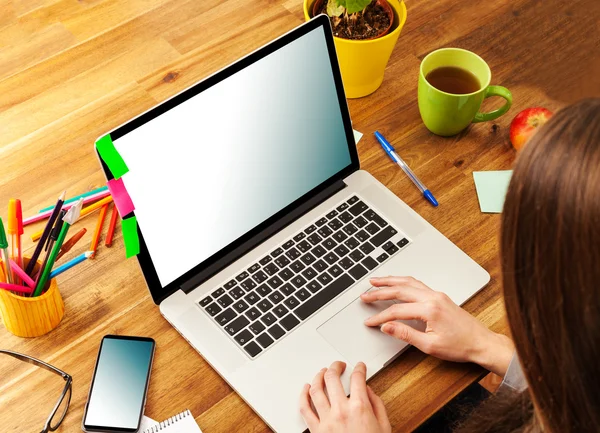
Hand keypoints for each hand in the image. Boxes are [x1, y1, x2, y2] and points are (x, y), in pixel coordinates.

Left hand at [299, 361, 390, 432]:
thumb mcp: (384, 426)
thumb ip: (377, 406)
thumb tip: (368, 391)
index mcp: (359, 408)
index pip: (357, 378)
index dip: (359, 368)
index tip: (359, 367)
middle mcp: (340, 411)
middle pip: (332, 377)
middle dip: (336, 366)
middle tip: (339, 365)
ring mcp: (326, 420)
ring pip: (315, 389)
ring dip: (318, 376)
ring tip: (322, 372)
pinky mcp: (315, 430)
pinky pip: (304, 408)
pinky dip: (303, 395)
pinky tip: (306, 388)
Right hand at [361, 276, 513, 376]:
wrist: (481, 343)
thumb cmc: (460, 346)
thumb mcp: (429, 346)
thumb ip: (405, 334)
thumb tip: (387, 327)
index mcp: (429, 309)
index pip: (397, 310)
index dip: (380, 316)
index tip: (370, 321)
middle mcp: (433, 297)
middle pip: (400, 290)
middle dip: (380, 291)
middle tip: (365, 295)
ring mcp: (437, 294)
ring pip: (408, 282)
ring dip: (391, 281)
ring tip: (376, 281)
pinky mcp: (440, 296)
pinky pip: (417, 283)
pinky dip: (403, 281)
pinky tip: (397, 282)